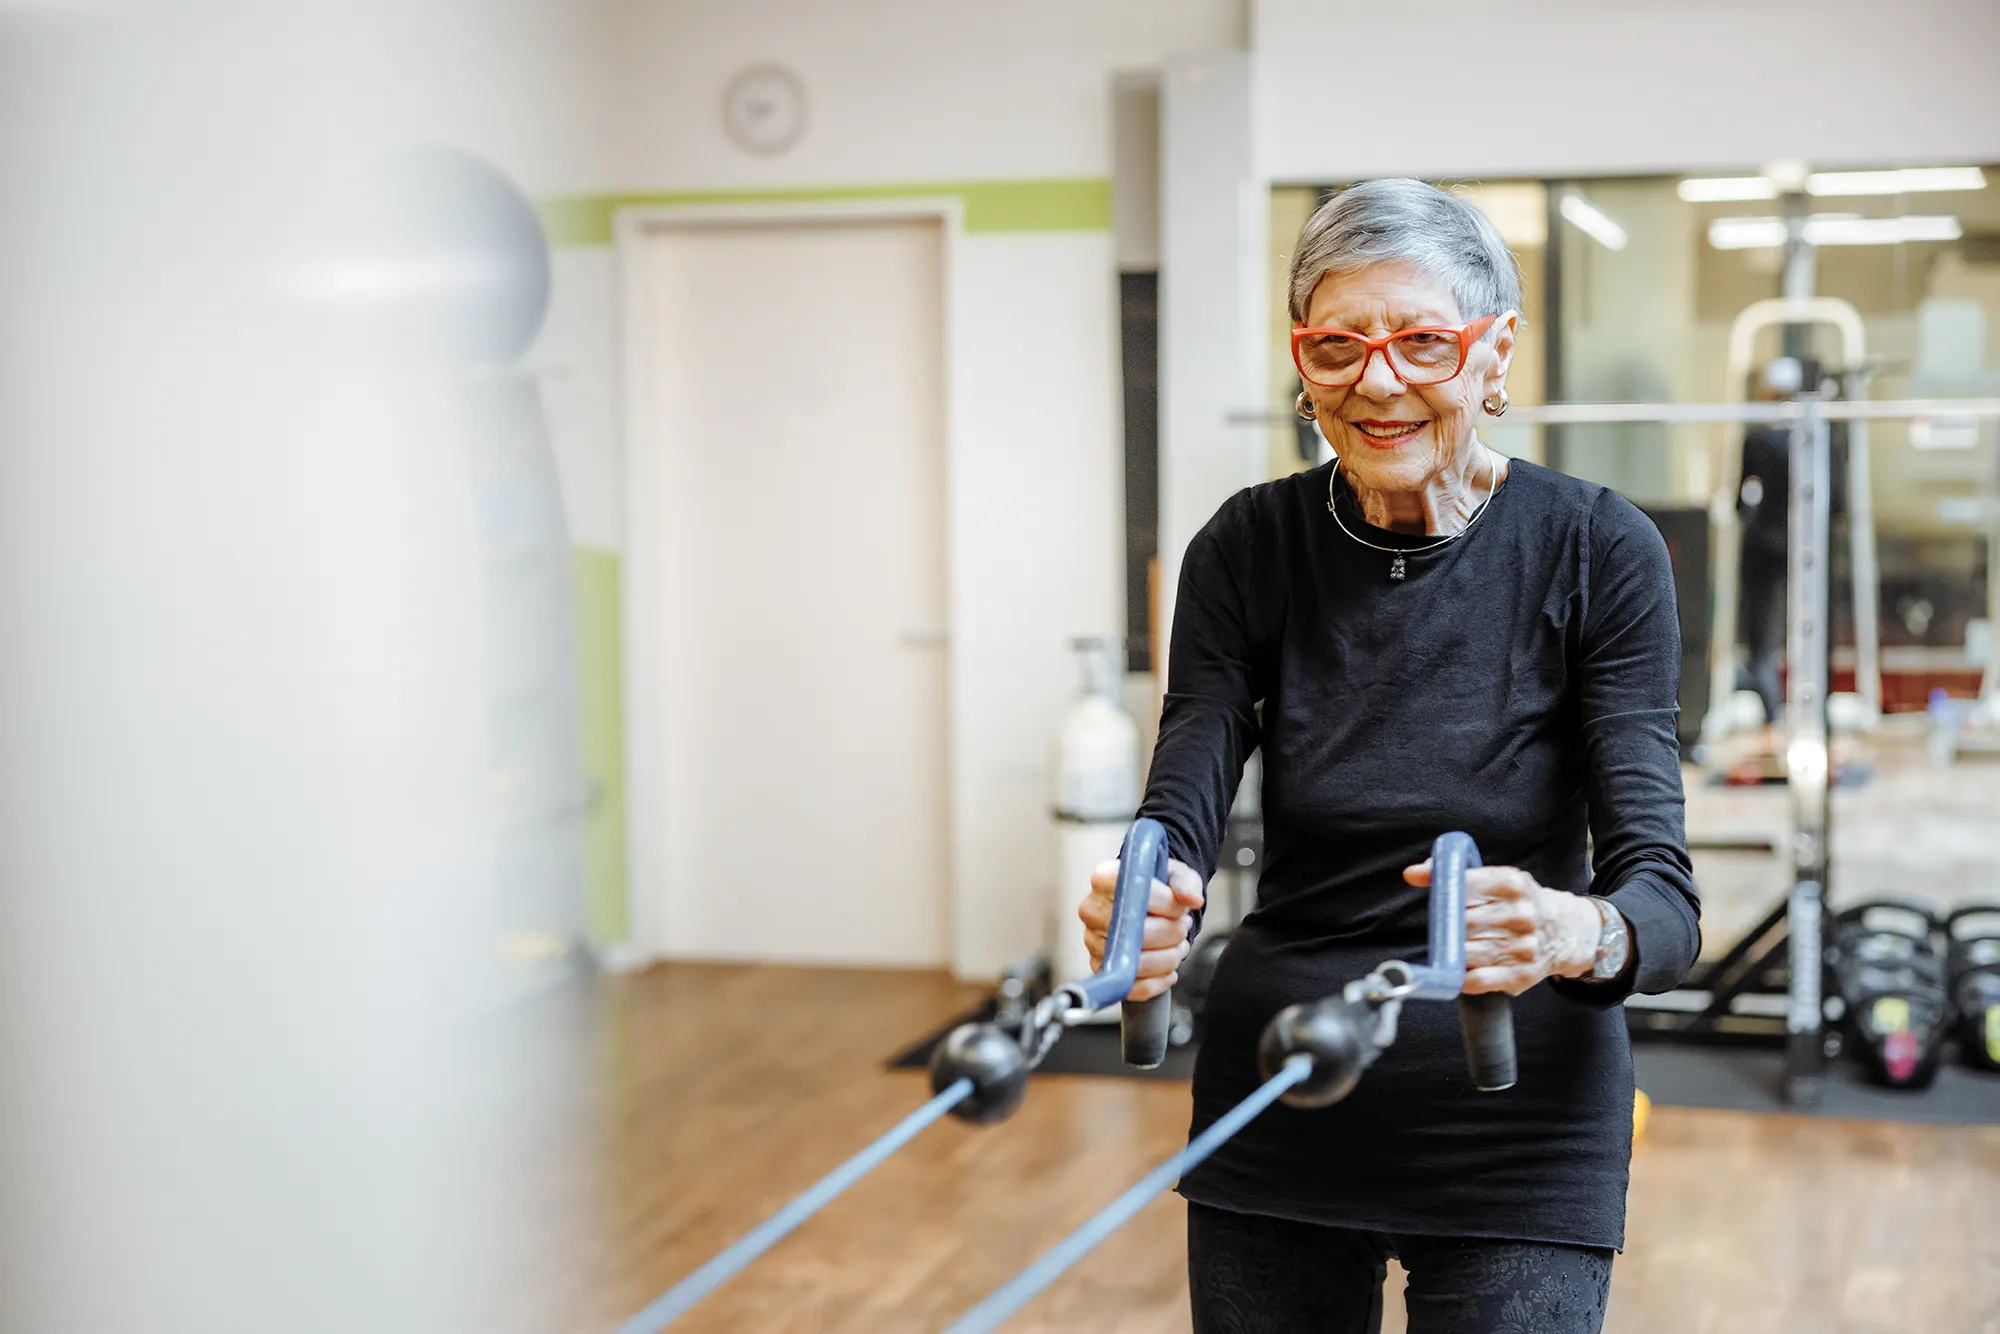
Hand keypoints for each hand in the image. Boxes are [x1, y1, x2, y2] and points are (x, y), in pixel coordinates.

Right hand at [1077, 857, 1204, 1001]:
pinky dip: (1158, 982)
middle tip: (1183, 927)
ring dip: (1168, 958)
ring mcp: (1093, 943)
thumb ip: (1184, 883)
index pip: (1135, 895)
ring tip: (1178, 946)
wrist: (1144, 905)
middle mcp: (1092, 911)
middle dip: (1171, 933)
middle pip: (1136, 932)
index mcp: (1104, 880)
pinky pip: (1132, 987)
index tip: (1181, 907)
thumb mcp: (1174, 874)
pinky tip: (1169, 970)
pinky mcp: (1101, 969)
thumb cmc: (1157, 888)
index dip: (1166, 905)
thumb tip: (1192, 900)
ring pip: (1136, 962)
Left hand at [1402, 861, 1601, 994]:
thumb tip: (1412, 874)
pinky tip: (1461, 972)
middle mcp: (1521, 914)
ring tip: (1456, 949)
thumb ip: (1452, 875)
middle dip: (1448, 928)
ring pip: (1466, 952)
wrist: (1566, 930)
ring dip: (1454, 954)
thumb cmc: (1519, 903)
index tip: (1439, 902)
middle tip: (1447, 930)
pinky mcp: (1522, 973)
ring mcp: (1523, 946)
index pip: (1463, 887)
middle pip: (1462, 923)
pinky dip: (1463, 979)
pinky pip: (1479, 980)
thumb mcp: (1493, 880)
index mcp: (1510, 884)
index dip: (1444, 897)